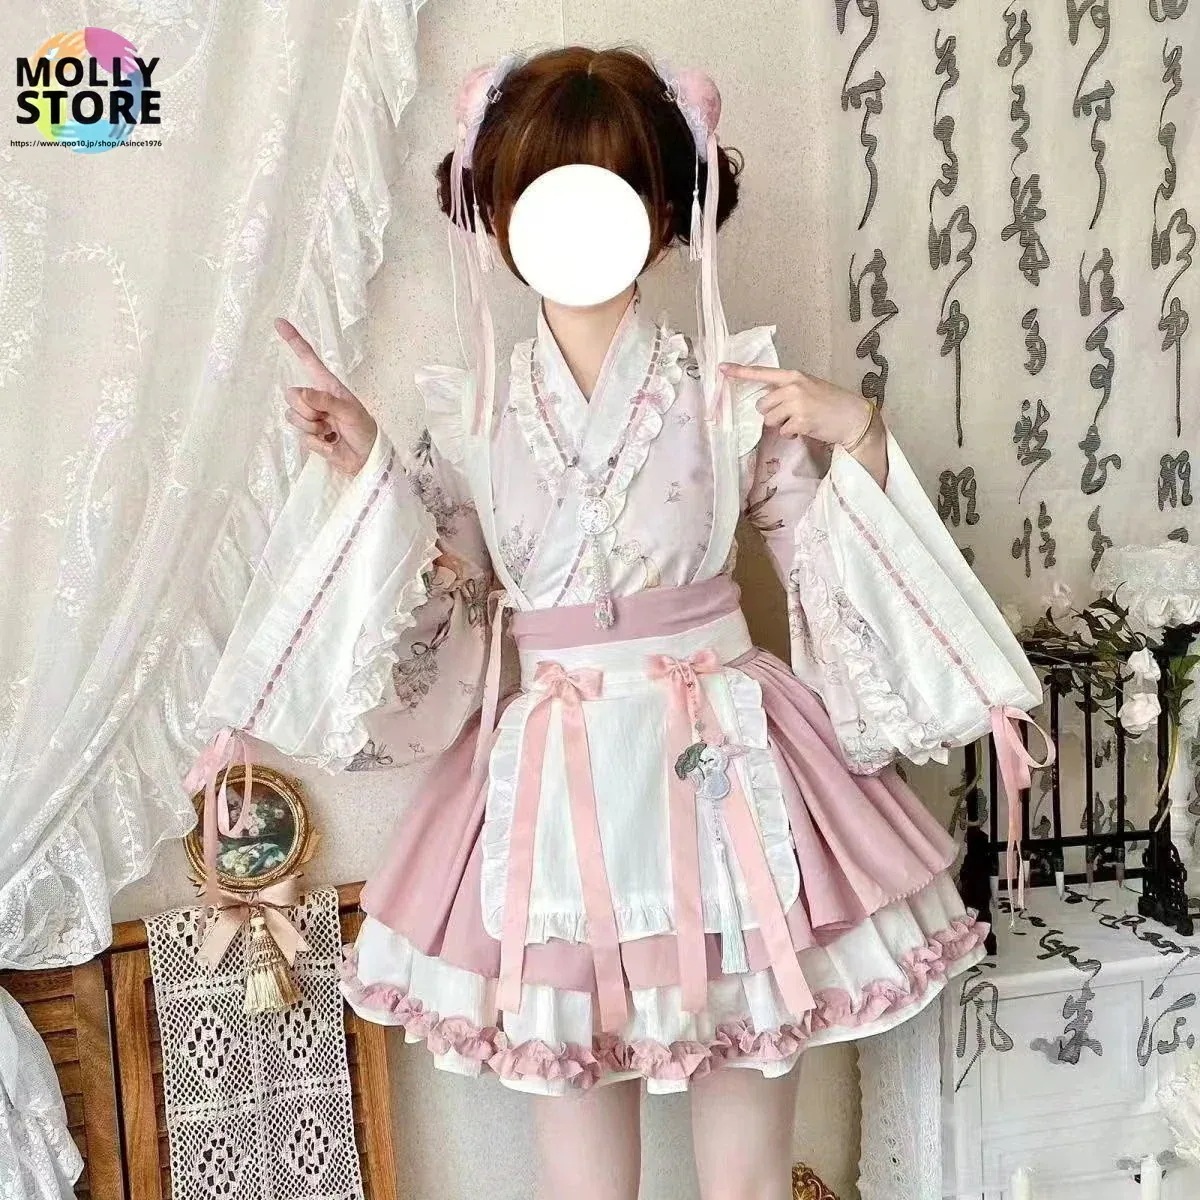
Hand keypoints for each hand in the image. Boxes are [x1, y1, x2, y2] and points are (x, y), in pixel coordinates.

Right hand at [275, 318, 377, 475]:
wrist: (366, 460)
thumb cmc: (365, 431)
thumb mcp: (350, 412)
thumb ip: (326, 401)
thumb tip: (300, 393)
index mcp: (328, 386)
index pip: (308, 359)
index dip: (294, 341)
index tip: (279, 323)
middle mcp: (316, 399)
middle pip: (292, 394)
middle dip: (308, 409)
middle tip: (329, 419)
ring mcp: (311, 417)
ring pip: (293, 416)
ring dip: (313, 428)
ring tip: (331, 431)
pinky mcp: (309, 435)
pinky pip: (301, 436)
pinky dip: (317, 443)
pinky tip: (331, 443)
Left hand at [718, 361, 878, 447]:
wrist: (854, 416)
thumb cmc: (832, 403)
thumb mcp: (809, 388)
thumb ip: (788, 390)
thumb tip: (766, 403)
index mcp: (794, 376)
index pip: (762, 373)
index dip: (739, 372)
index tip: (721, 368)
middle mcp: (793, 387)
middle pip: (761, 405)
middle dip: (772, 414)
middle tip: (791, 415)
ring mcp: (796, 403)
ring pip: (769, 420)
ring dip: (781, 425)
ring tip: (801, 420)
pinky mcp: (801, 420)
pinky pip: (783, 431)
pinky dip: (792, 433)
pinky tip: (806, 428)